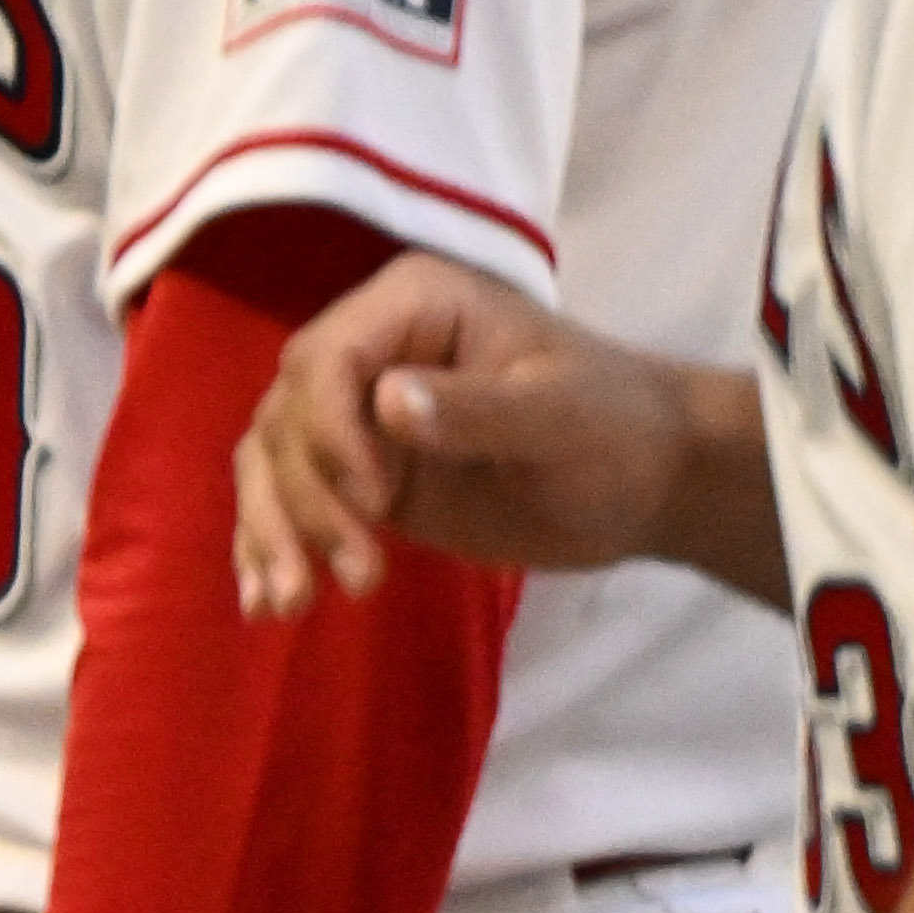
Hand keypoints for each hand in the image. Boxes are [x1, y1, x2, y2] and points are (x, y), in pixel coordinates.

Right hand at [234, 254, 700, 613]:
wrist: (647, 481)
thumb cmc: (619, 431)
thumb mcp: (564, 417)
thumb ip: (482, 409)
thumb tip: (387, 402)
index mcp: (412, 307)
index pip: (326, 360)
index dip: (330, 431)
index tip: (377, 503)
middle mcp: (368, 350)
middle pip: (287, 417)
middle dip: (304, 499)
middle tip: (361, 575)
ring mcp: (356, 414)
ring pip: (272, 461)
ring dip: (275, 531)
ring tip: (295, 604)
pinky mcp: (357, 473)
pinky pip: (288, 501)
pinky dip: (269, 548)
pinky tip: (266, 603)